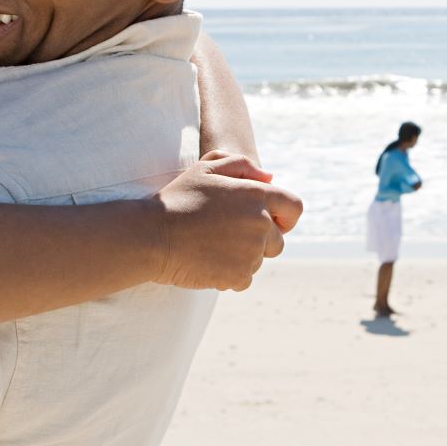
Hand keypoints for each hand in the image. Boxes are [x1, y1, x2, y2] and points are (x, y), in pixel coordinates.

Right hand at [153, 151, 303, 290]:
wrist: (152, 236)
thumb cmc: (177, 199)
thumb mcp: (206, 169)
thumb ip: (241, 166)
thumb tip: (270, 178)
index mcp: (257, 195)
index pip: (294, 207)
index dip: (285, 216)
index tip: (272, 222)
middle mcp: (260, 223)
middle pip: (277, 241)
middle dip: (259, 241)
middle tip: (226, 237)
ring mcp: (251, 251)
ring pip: (258, 261)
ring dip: (241, 258)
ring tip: (211, 247)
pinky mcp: (239, 275)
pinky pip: (244, 279)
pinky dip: (229, 275)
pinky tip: (207, 262)